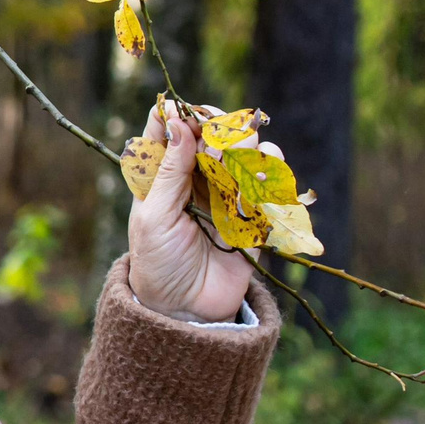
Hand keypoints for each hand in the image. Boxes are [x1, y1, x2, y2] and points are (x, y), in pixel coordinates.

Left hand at [125, 103, 256, 324]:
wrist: (186, 309)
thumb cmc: (157, 262)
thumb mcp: (153, 215)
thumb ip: (169, 171)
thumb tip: (178, 121)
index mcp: (163, 173)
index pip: (173, 126)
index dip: (183, 114)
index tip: (190, 117)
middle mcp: (196, 177)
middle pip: (216, 133)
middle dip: (221, 132)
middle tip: (217, 150)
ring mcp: (228, 194)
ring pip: (248, 153)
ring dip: (247, 153)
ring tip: (238, 169)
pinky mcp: (255, 215)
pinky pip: (271, 185)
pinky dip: (270, 178)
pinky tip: (260, 185)